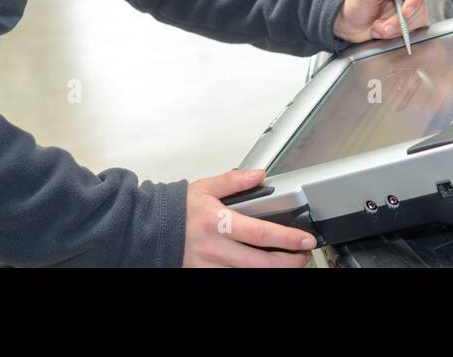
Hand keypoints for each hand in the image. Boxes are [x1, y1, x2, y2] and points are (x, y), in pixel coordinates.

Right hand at [182, 168, 316, 267]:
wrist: (146, 230)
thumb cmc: (175, 210)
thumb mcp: (205, 188)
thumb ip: (234, 181)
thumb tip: (258, 175)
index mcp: (218, 222)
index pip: (261, 233)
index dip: (288, 238)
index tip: (305, 239)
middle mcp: (215, 248)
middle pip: (261, 262)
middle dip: (289, 261)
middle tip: (303, 255)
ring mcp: (210, 266)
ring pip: (250, 274)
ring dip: (274, 270)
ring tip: (288, 262)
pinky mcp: (204, 274)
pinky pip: (233, 277)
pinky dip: (252, 274)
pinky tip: (263, 267)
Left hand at [333, 0, 429, 42]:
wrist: (350, 22)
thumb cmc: (357, 3)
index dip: (414, 0)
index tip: (405, 12)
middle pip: (418, 7)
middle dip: (399, 22)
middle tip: (383, 27)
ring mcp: (410, 6)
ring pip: (416, 21)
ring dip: (395, 29)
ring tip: (377, 28)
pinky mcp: (410, 21)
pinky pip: (412, 31)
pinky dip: (396, 34)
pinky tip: (382, 31)